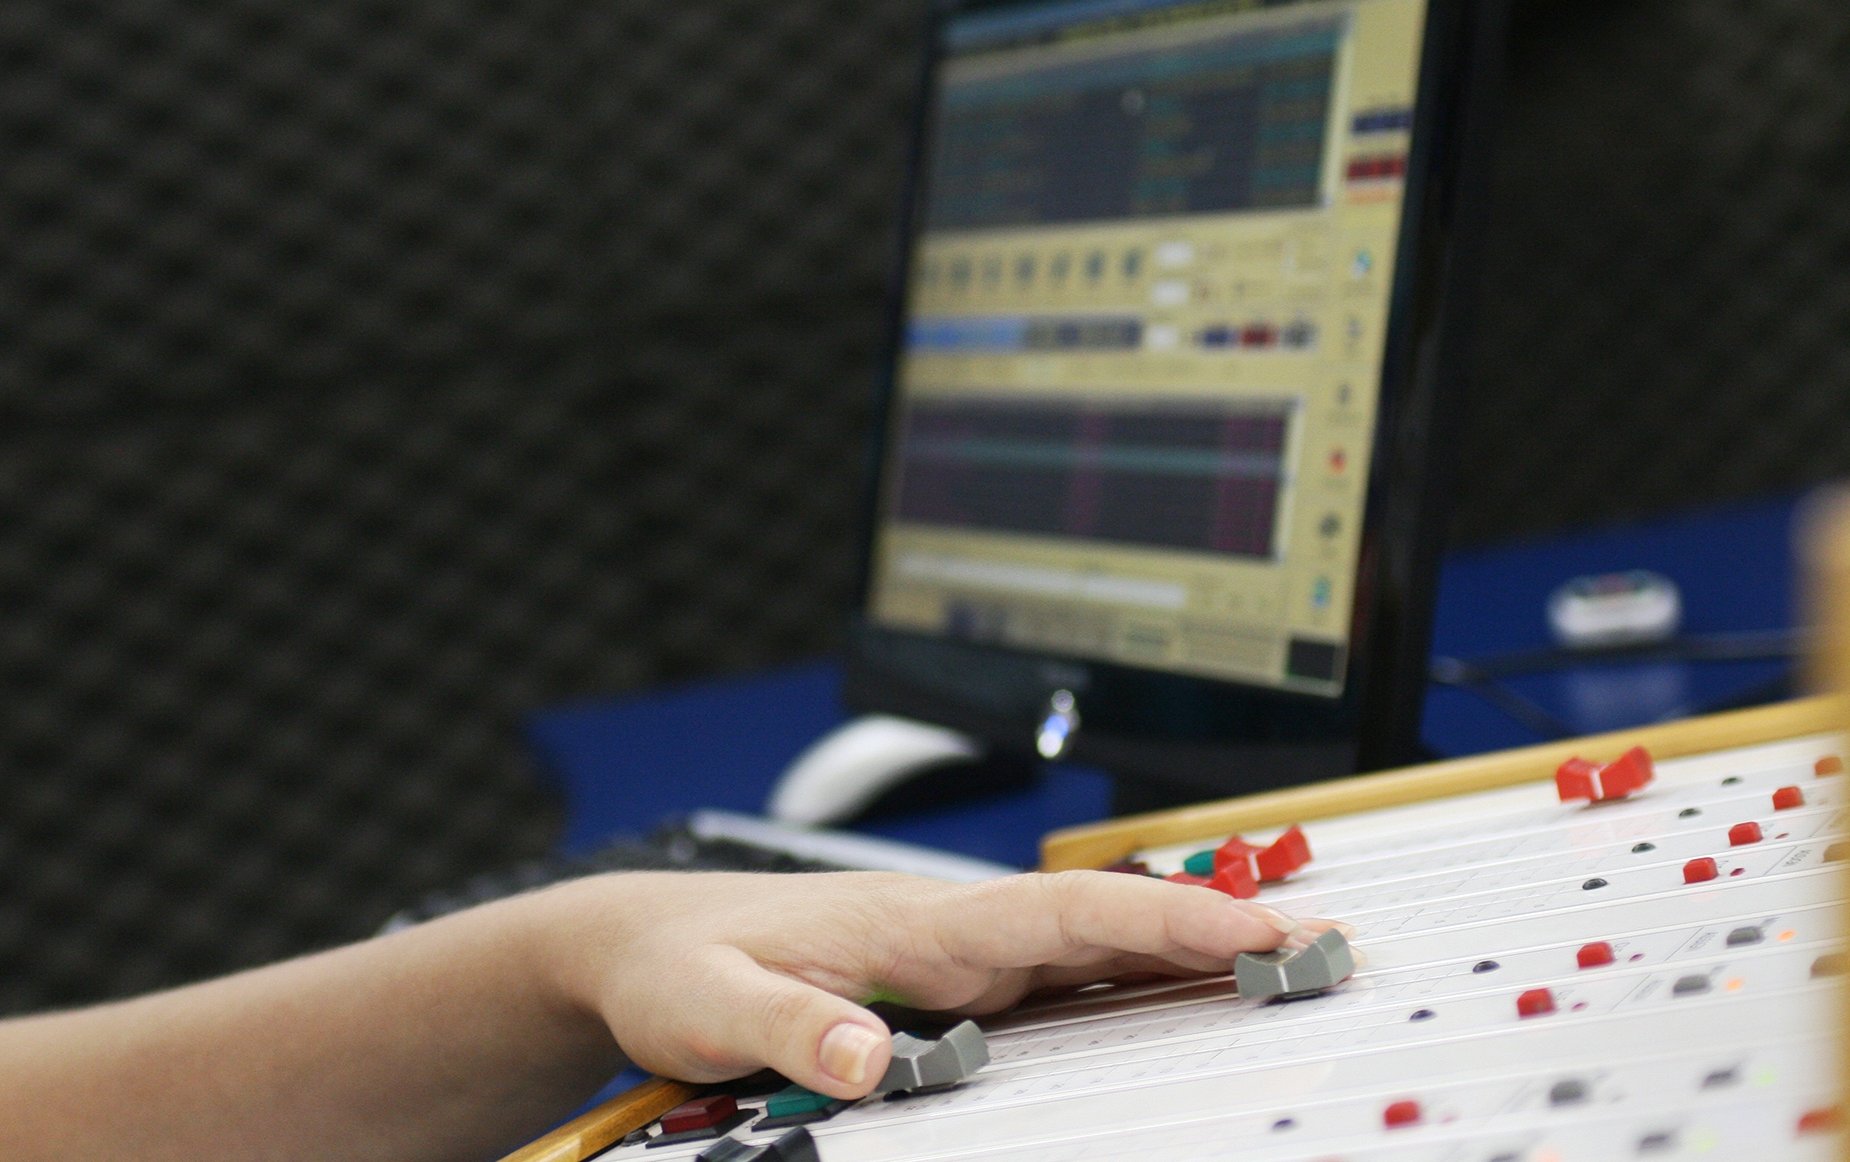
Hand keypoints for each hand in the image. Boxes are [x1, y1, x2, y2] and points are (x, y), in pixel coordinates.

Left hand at [537, 870, 1346, 1100]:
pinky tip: (1170, 997)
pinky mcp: (944, 980)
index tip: (1254, 932)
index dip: (1161, 920)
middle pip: (1102, 923)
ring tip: (1283, 964)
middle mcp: (949, 926)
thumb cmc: (679, 959)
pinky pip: (1055, 975)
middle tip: (1325, 945)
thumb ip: (789, 1028)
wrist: (641, 939)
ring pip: (1089, 946)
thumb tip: (865, 1052)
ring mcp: (953, 950)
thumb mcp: (712, 1005)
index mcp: (913, 920)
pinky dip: (1126, 977)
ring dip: (1182, 951)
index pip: (1058, 914)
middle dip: (1212, 928)